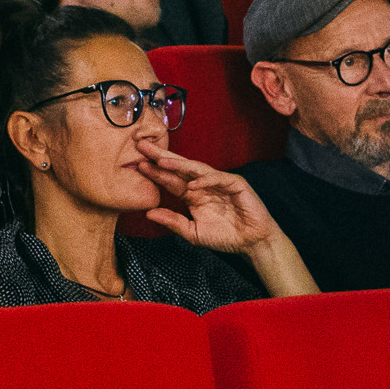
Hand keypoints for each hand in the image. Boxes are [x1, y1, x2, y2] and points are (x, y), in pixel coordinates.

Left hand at [141, 150, 287, 257]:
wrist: (252, 243)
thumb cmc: (225, 237)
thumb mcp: (193, 233)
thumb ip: (173, 222)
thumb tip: (149, 213)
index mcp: (193, 194)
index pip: (170, 180)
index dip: (155, 172)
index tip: (138, 165)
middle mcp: (203, 184)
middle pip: (179, 167)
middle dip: (161, 156)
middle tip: (142, 145)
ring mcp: (219, 182)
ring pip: (196, 169)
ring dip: (179, 164)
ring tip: (161, 160)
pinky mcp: (235, 184)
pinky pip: (218, 178)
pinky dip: (205, 180)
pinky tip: (192, 184)